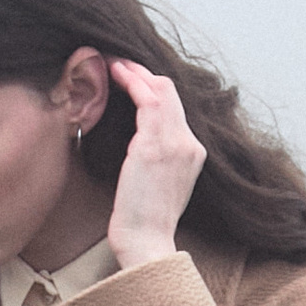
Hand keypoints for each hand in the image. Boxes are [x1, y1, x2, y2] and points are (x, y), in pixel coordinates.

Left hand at [104, 61, 204, 269]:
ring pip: (160, 90)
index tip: (132, 79)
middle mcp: (190, 144)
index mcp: (192, 153)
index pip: (175, 108)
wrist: (146, 243)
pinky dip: (131, 82)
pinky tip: (115, 74)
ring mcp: (175, 144)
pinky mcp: (154, 146)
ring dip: (135, 72)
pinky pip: (147, 101)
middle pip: (171, 92)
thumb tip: (137, 146)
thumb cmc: (143, 222)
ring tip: (113, 62)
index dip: (153, 89)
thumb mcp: (156, 185)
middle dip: (143, 73)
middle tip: (118, 63)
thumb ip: (155, 160)